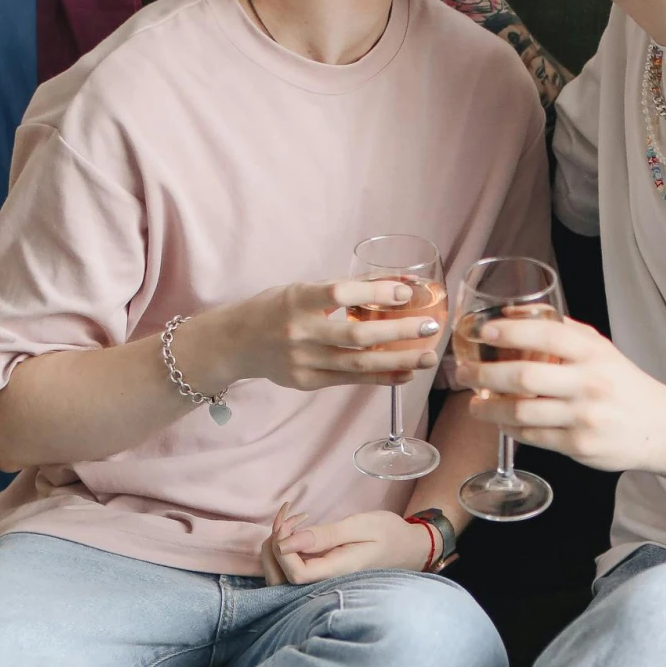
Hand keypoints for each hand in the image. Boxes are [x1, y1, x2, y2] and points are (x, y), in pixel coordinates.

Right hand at [183, 281, 443, 396]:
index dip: (377, 292)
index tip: (406, 291)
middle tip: (430, 327)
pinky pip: (351, 380)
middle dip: (399, 332)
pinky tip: (404, 372)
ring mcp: (303, 361)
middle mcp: (300, 332)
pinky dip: (380, 376)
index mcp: (297, 300)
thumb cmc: (275, 309)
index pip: (342, 294)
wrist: (235, 343)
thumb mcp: (302, 289)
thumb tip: (396, 285)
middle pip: (357, 335)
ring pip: (358, 364)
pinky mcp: (307, 382)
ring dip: (398, 360)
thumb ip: (344, 289)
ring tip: (427, 356)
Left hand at [263, 506, 432, 584]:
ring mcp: (321, 581)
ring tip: (290, 520)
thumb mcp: (360, 527)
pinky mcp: (318, 574)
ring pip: (280, 576)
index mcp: (337, 572)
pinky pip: (291, 568)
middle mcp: (325, 583)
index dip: (283, 549)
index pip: (295, 574)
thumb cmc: (389, 534)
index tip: (289, 522)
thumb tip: (287, 543)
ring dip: (276, 546)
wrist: (408, 548)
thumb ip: (325, 536)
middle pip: (280, 579)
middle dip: (274, 545)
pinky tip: (295, 529)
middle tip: (288, 515)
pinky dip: (284, 548)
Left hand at [465, 316, 665, 471]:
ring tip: (473, 404)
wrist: (659, 427)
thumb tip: (516, 314)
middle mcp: (589, 383)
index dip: (511, 330)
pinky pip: (533, 436)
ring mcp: (584, 416)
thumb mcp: (602, 350)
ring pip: (522, 412)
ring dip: (488, 408)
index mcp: (594, 353)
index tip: (483, 330)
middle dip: (484, 374)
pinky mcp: (579, 445)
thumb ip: (565, 332)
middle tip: (463, 373)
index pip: (547, 333)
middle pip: (524, 376)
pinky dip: (509, 428)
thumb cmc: (624, 385)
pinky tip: (499, 422)